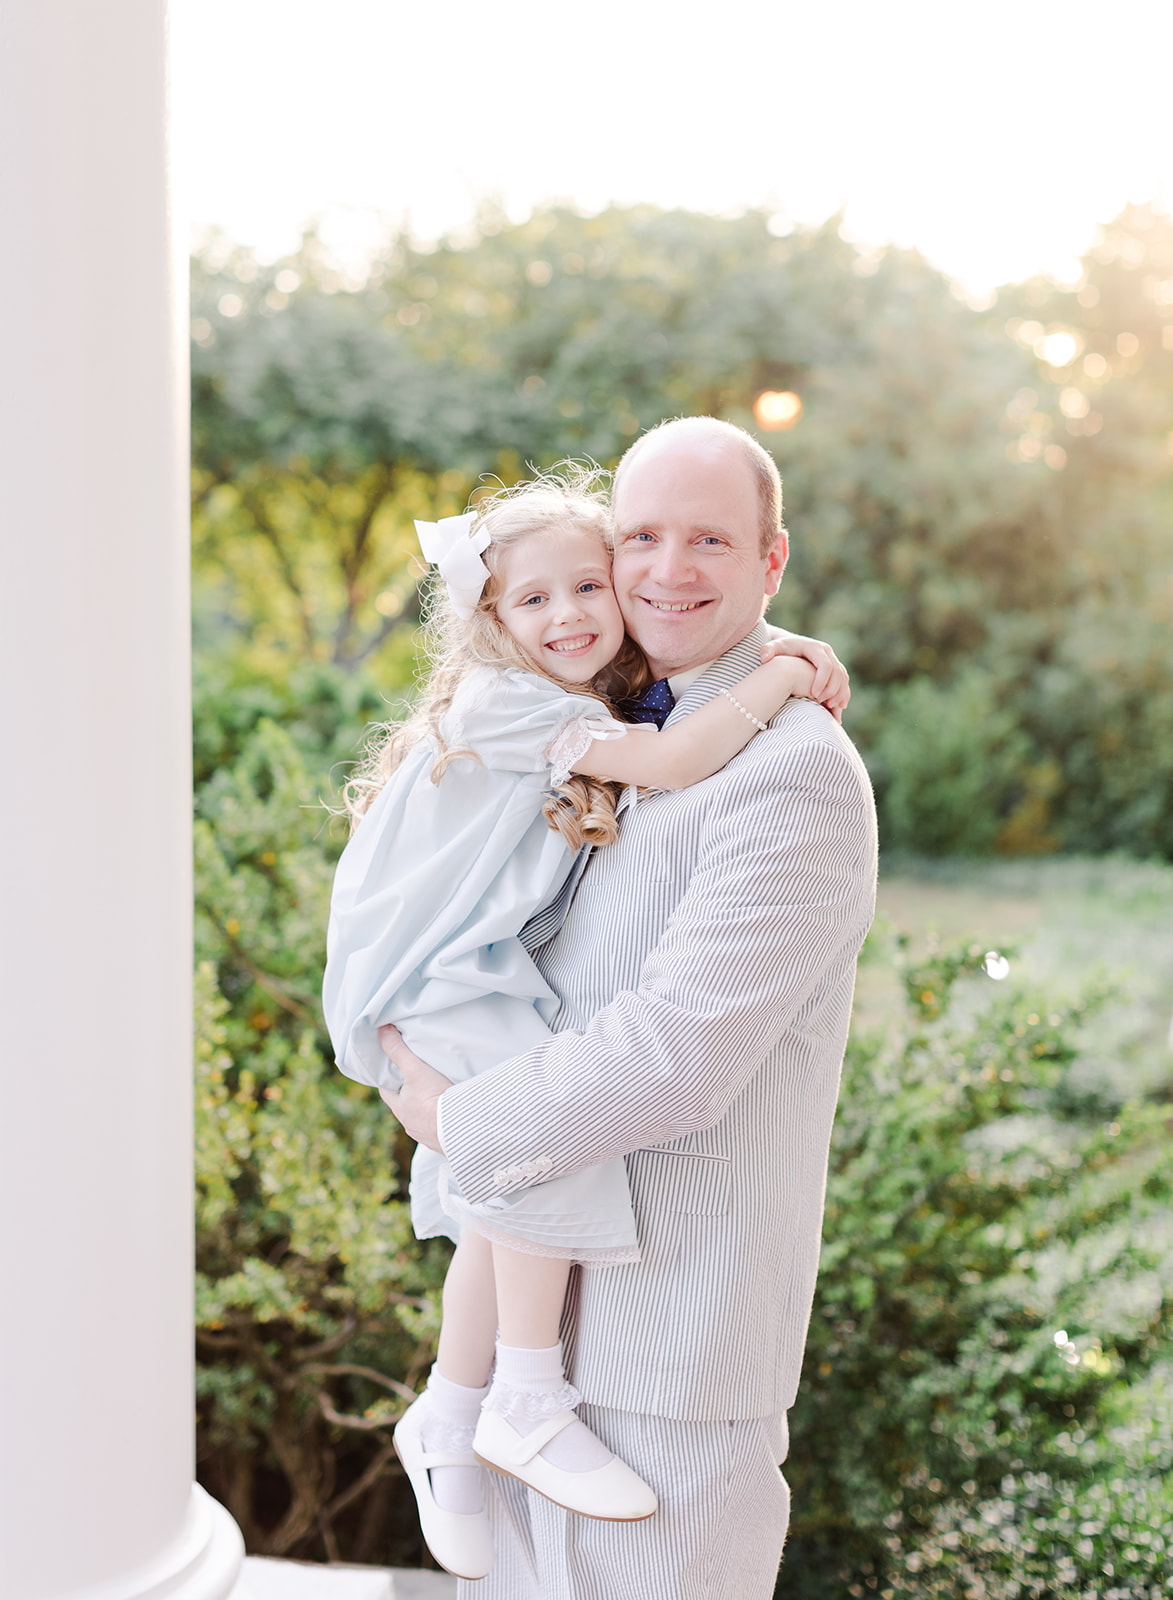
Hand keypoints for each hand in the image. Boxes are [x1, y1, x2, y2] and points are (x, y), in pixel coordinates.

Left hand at [376, 1025, 450, 1152]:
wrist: (461, 1126)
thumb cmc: (434, 1097)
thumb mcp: (415, 1069)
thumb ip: (398, 1049)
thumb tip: (381, 1029)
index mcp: (400, 1108)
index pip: (387, 1092)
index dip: (388, 1080)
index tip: (392, 1070)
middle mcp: (410, 1123)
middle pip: (405, 1106)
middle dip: (410, 1095)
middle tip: (418, 1080)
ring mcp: (427, 1134)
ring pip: (422, 1119)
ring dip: (427, 1109)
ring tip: (438, 1096)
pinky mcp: (444, 1141)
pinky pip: (440, 1129)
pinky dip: (442, 1120)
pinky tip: (452, 1113)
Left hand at [761, 632, 850, 721]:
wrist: (789, 647)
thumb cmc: (779, 650)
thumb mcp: (773, 648)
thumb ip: (767, 650)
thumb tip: (764, 657)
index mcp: (815, 647)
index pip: (825, 665)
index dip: (822, 680)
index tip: (813, 695)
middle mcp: (827, 652)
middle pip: (838, 672)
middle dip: (832, 689)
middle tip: (822, 703)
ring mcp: (833, 660)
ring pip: (843, 678)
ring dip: (840, 693)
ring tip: (831, 708)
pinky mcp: (835, 668)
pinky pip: (844, 682)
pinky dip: (843, 694)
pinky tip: (839, 708)